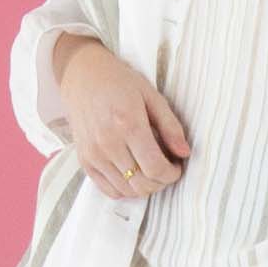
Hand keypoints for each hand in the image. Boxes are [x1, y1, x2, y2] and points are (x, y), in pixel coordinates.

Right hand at [56, 35, 189, 199]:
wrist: (83, 76)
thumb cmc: (120, 82)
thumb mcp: (151, 96)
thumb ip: (170, 126)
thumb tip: (185, 153)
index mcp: (128, 124)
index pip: (155, 168)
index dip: (172, 174)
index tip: (176, 166)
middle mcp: (108, 143)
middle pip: (142, 184)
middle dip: (161, 182)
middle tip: (166, 168)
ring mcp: (94, 154)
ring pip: (127, 191)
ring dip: (145, 187)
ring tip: (150, 170)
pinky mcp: (85, 160)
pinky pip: (109, 190)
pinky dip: (125, 189)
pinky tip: (133, 174)